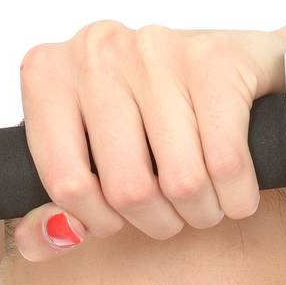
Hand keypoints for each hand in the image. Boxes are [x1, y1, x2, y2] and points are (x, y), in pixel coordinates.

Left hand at [9, 21, 285, 260]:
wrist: (235, 66)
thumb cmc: (152, 117)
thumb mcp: (90, 158)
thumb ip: (56, 208)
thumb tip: (56, 236)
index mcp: (48, 75)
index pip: (67, 186)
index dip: (100, 221)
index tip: (118, 216)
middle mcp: (95, 52)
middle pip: (128, 191)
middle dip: (158, 221)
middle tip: (171, 212)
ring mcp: (155, 48)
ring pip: (182, 183)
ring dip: (202, 212)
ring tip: (204, 199)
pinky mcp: (214, 56)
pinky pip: (226, 164)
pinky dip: (237, 196)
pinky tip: (235, 190)